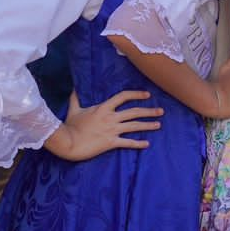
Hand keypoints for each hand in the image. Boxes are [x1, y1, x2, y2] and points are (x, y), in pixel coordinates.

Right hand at [46, 90, 163, 161]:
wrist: (68, 142)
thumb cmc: (70, 126)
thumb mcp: (74, 109)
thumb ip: (76, 98)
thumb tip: (74, 87)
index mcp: (103, 108)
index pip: (123, 97)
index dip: (136, 94)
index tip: (147, 95)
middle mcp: (111, 118)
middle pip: (134, 112)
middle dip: (149, 111)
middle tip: (161, 111)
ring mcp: (112, 130)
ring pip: (134, 126)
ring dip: (148, 125)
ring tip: (159, 124)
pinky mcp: (111, 143)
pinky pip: (128, 143)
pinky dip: (138, 143)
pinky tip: (147, 143)